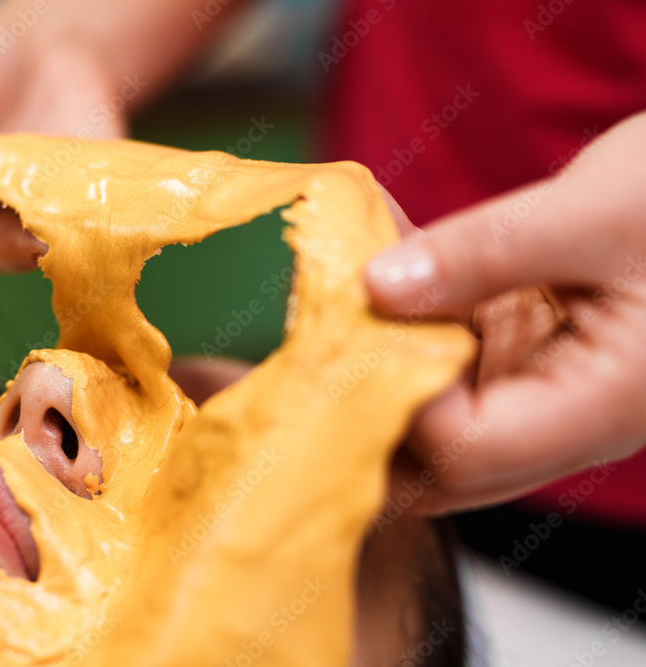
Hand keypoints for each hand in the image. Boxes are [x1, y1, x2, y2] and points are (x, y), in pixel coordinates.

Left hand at [366, 111, 645, 515]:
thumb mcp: (594, 212)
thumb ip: (485, 253)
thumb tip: (375, 286)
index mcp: (603, 404)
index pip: (464, 447)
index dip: (392, 401)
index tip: (345, 327)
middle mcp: (573, 422)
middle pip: (441, 461)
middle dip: (369, 405)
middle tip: (317, 332)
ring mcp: (552, 401)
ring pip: (443, 425)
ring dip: (384, 370)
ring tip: (340, 300)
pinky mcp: (538, 367)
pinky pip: (458, 376)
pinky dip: (411, 338)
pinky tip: (381, 281)